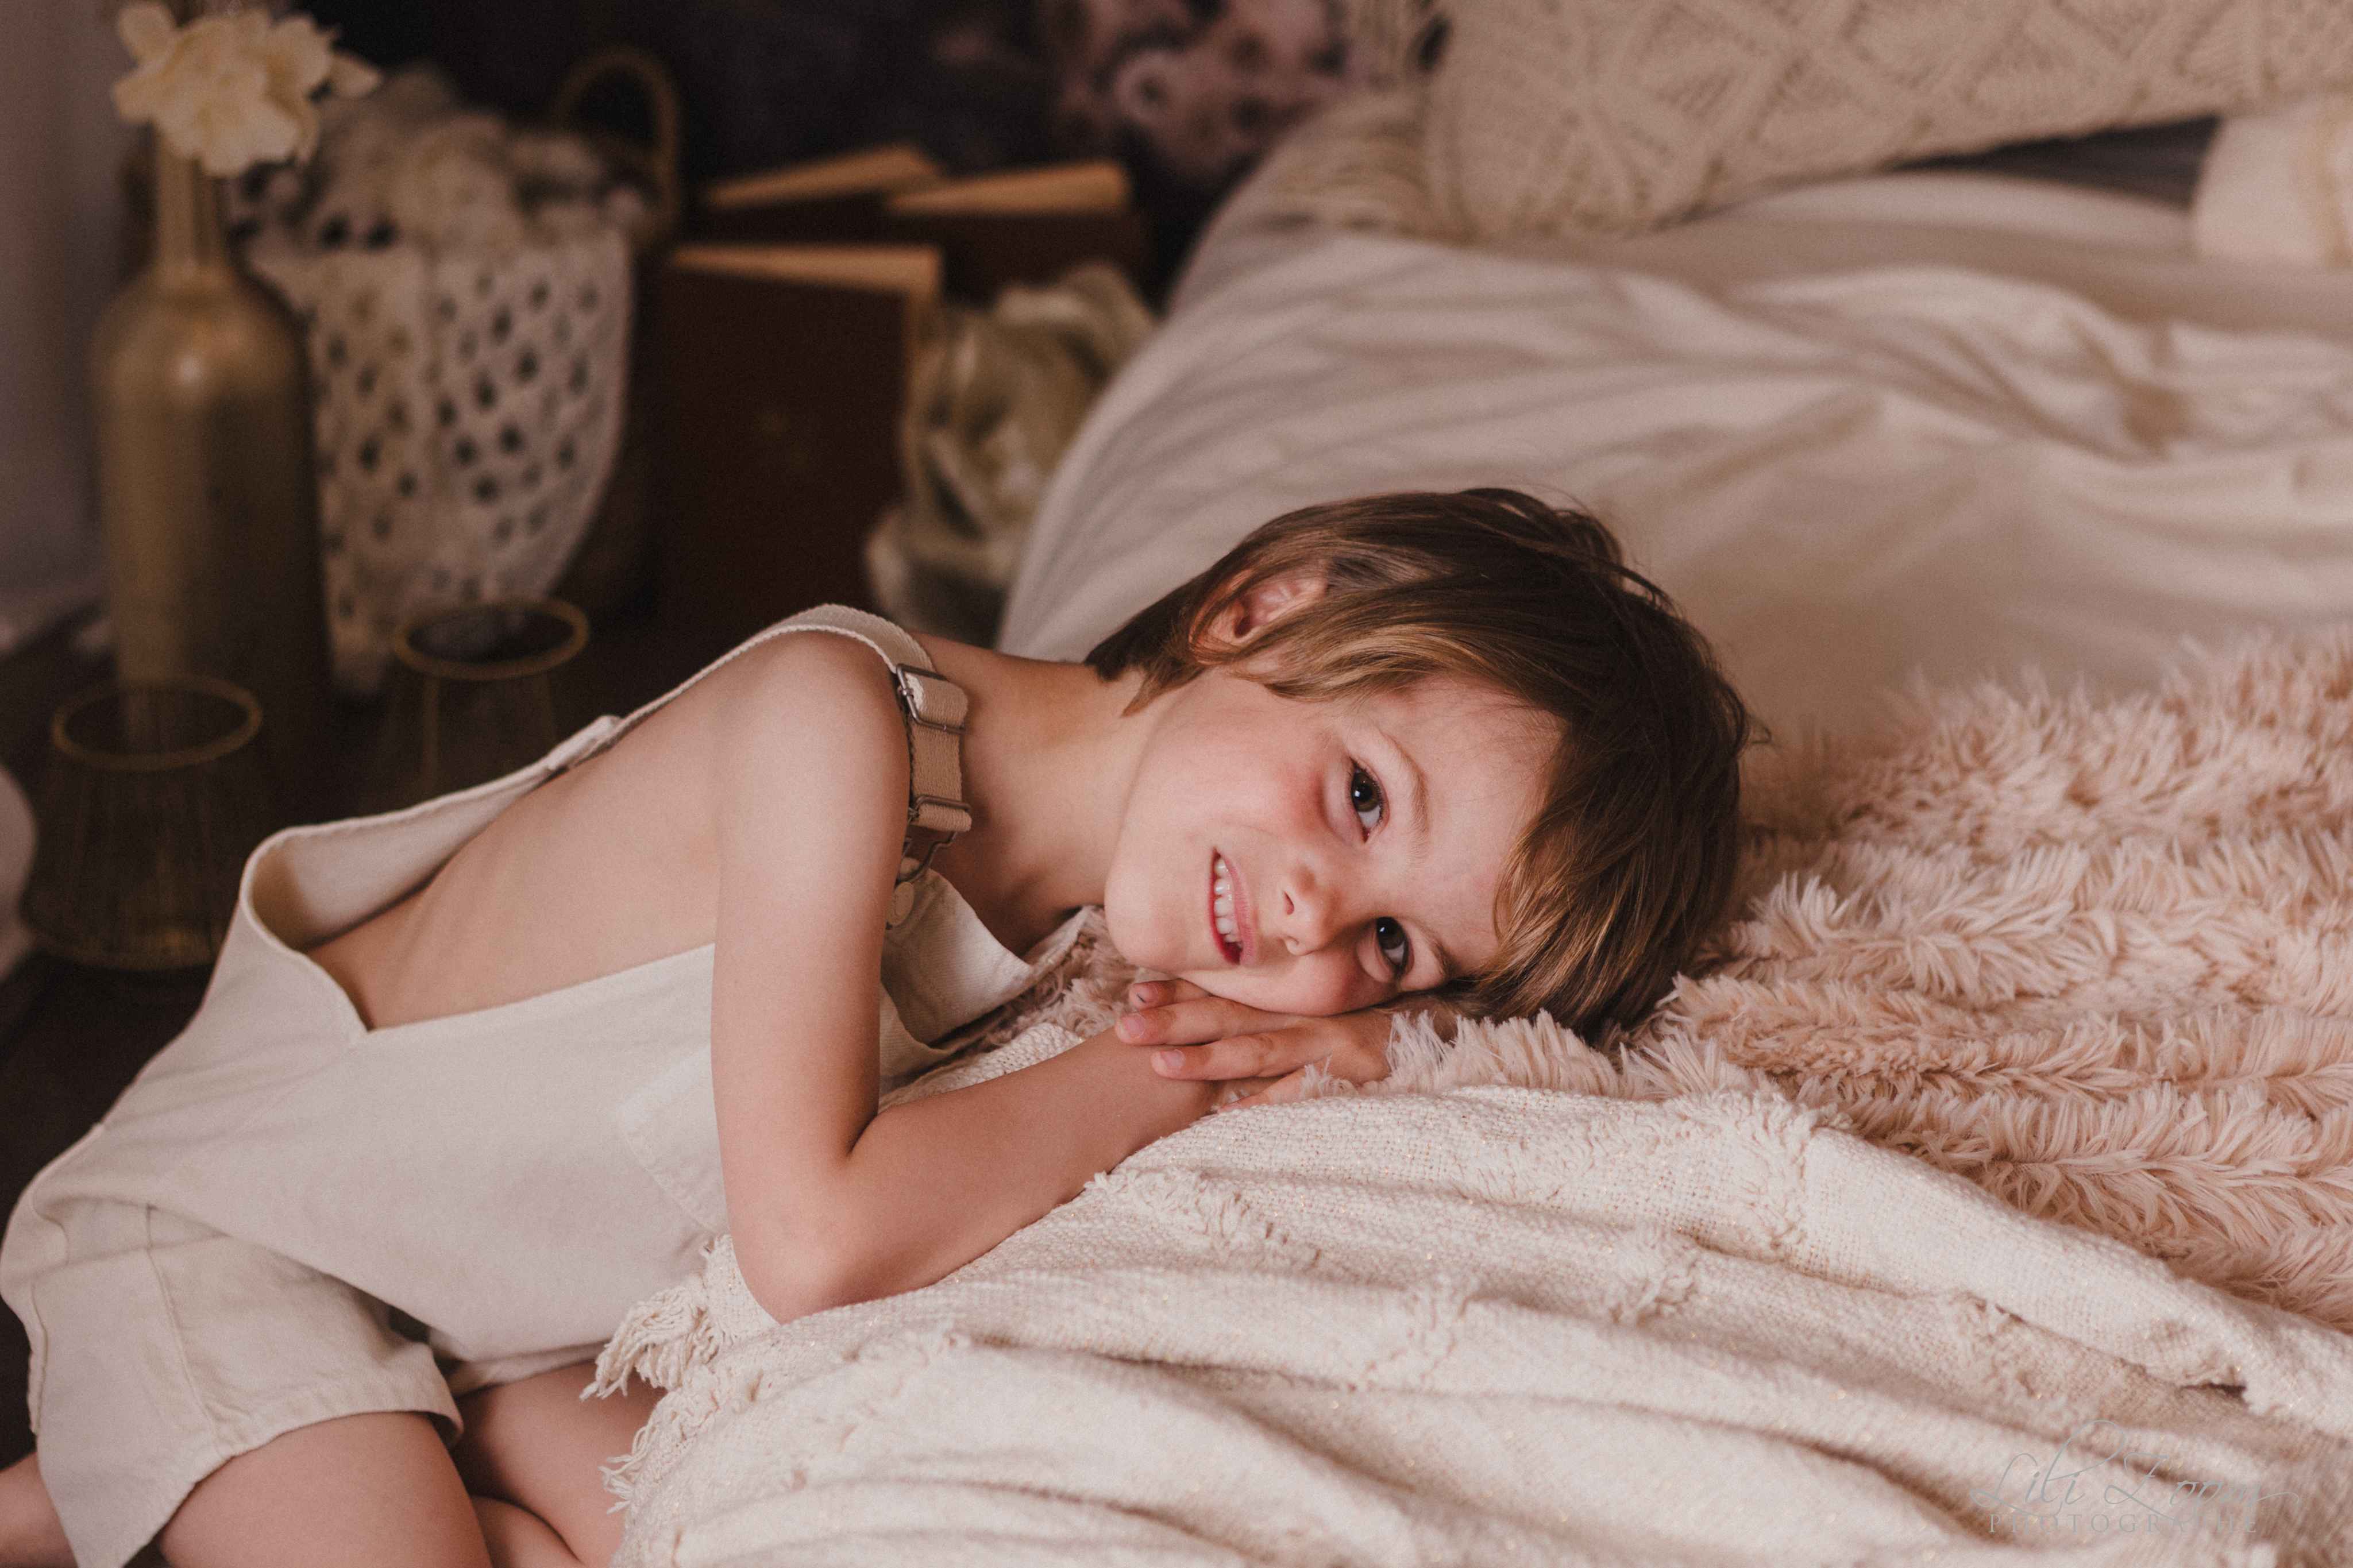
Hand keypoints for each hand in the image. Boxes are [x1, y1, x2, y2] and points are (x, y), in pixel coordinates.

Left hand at [1115, 977, 1415, 1111]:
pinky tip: (1228, 1114)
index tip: (1131, 995)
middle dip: (1173, 1021)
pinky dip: (1265, 1101)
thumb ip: (1267, 1019)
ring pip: (1257, 1049)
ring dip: (1207, 1059)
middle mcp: (1299, 1015)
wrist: (1439, 1035)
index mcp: (1285, 1001)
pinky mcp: (1350, 1071)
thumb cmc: (1366, 1031)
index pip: (1223, 992)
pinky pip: (1301, 1090)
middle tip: (1123, 1027)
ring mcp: (1324, 1042)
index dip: (1176, 992)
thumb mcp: (1313, 1015)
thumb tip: (1204, 1031)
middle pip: (1228, 1015)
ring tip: (1162, 1065)